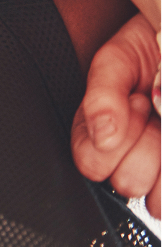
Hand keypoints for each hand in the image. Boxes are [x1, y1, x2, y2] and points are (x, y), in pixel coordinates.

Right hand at [72, 13, 159, 216]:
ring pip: (157, 199)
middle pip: (127, 183)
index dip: (111, 139)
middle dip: (142, 144)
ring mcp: (160, 164)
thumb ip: (102, 97)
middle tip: (153, 108)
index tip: (132, 101)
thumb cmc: (153, 47)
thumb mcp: (116, 62)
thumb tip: (103, 136)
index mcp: (101, 137)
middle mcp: (132, 156)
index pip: (92, 166)